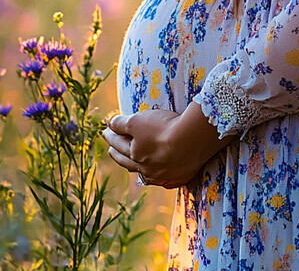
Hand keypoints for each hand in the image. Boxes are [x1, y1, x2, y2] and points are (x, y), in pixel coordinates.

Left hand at [102, 104, 233, 188]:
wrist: (192, 141)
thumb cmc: (162, 129)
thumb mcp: (137, 121)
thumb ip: (121, 123)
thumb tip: (110, 124)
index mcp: (133, 156)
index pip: (118, 144)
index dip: (111, 135)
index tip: (106, 131)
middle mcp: (146, 170)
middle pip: (128, 162)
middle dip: (118, 153)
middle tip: (112, 149)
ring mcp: (163, 177)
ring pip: (145, 174)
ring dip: (136, 167)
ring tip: (132, 162)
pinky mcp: (179, 178)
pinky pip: (164, 178)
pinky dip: (157, 174)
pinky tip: (158, 172)